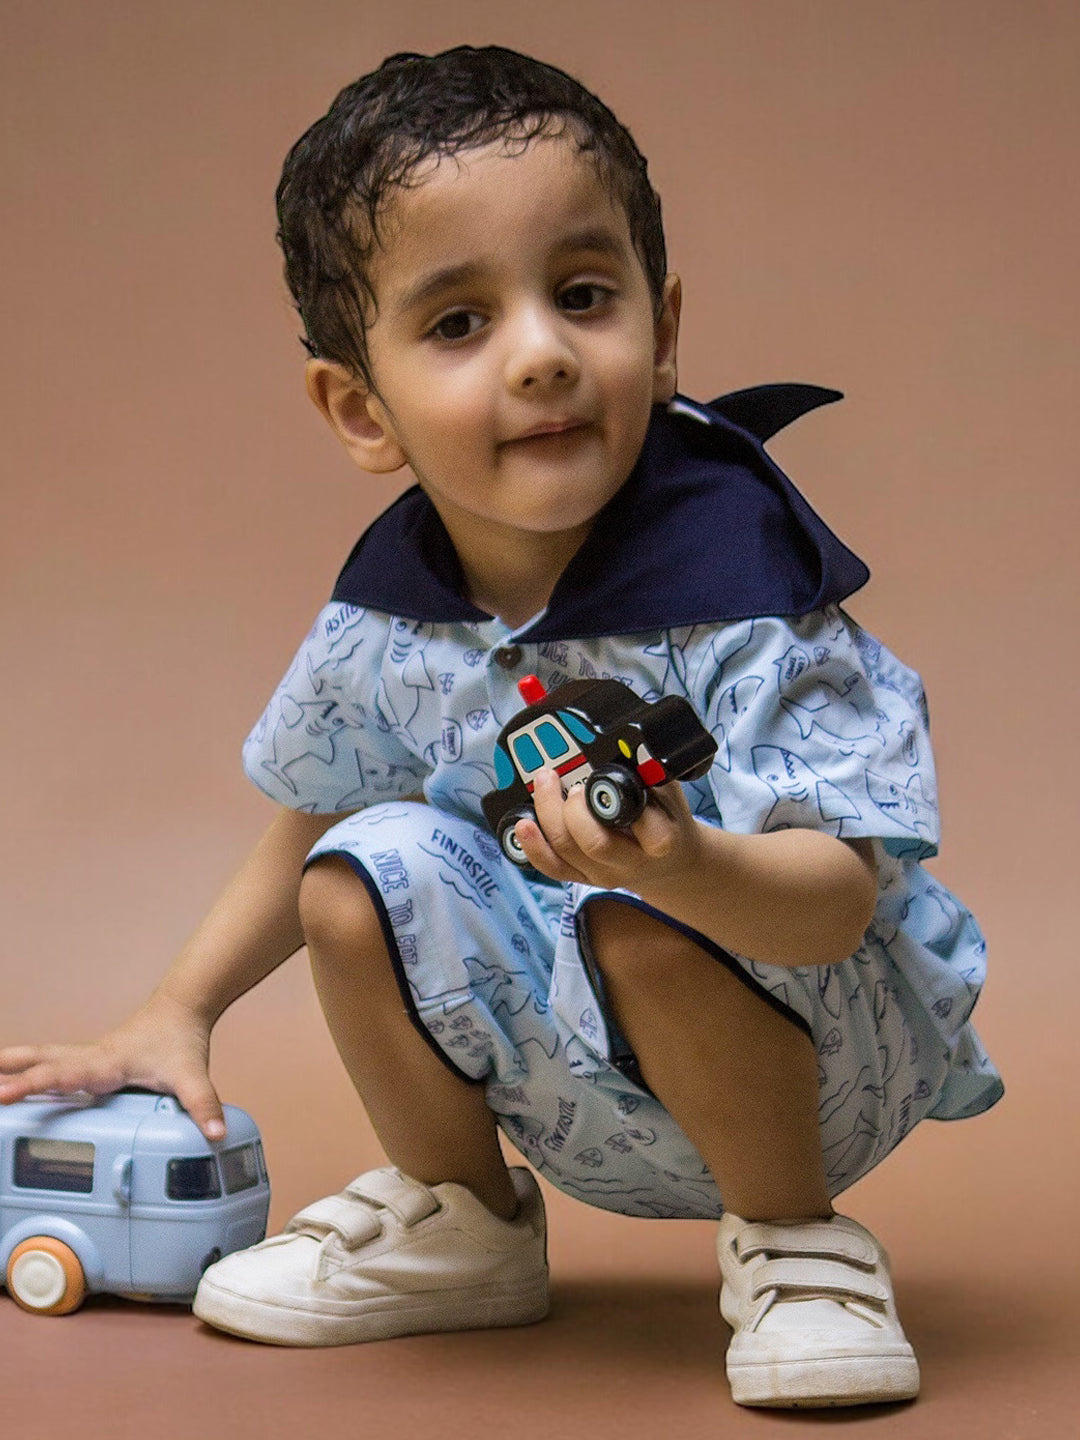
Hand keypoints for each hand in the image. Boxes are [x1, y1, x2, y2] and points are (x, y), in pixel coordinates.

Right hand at [0, 992, 225, 1141]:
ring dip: (14, 1064)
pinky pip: (53, 1062)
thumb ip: (203, 1104)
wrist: (182, 1009)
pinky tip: (17, 1076)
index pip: (63, 1075)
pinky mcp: (91, 1060)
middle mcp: (91, 1058)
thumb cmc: (180, 1039)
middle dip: (10, 1074)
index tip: (4, 1093)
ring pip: (43, 1056)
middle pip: (42, 1061)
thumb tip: (215, 1133)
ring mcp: (88, 1057)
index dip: (33, 1085)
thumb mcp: (192, 1075)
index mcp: (106, 1064)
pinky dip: (30, 1067)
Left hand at [516, 767, 704, 894]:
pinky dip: (533, 846)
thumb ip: (647, 771)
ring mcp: (602, 873)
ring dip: (548, 815)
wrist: (668, 862)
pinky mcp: (582, 876)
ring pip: (567, 851)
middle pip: (594, 842)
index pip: (645, 830)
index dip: (622, 805)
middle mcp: (629, 862)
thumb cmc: (665, 817)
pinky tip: (523, 825)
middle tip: (570, 783)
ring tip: (544, 783)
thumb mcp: (668, 789)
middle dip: (574, 808)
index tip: (606, 781)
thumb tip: (622, 741)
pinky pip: (552, 867)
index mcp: (659, 840)